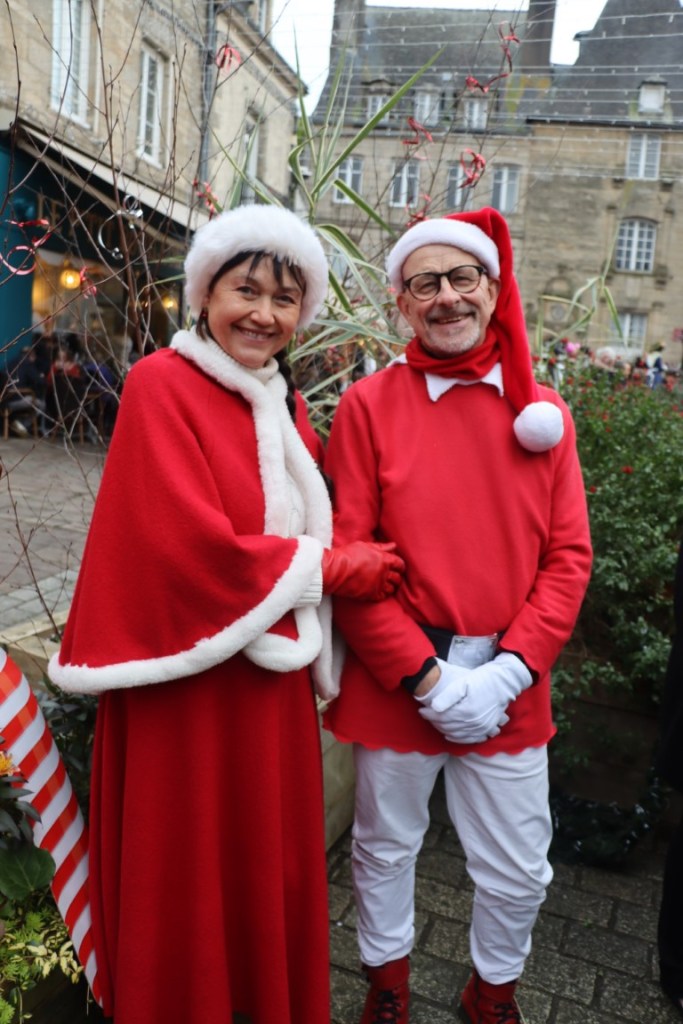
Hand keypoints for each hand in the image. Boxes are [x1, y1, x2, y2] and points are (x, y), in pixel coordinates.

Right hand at [321, 541, 404, 600]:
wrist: (335, 570)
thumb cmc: (348, 555)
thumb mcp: (365, 546)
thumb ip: (381, 547)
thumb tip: (393, 545)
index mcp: (384, 559)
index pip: (400, 564)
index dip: (401, 566)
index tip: (398, 568)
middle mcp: (384, 572)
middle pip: (397, 578)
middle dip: (397, 577)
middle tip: (394, 578)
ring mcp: (378, 584)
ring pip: (392, 589)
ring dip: (391, 587)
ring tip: (387, 586)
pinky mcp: (371, 594)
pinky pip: (383, 597)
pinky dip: (383, 595)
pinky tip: (379, 592)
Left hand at [417, 653, 531, 744]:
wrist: (504, 682)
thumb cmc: (482, 679)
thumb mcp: (463, 683)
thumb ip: (447, 696)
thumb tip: (433, 707)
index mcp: (467, 712)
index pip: (441, 717)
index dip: (428, 715)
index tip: (421, 710)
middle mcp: (474, 724)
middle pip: (448, 727)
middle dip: (434, 722)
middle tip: (426, 715)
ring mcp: (482, 728)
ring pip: (457, 735)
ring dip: (444, 730)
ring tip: (435, 723)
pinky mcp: (488, 729)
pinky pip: (471, 739)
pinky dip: (458, 739)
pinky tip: (451, 735)